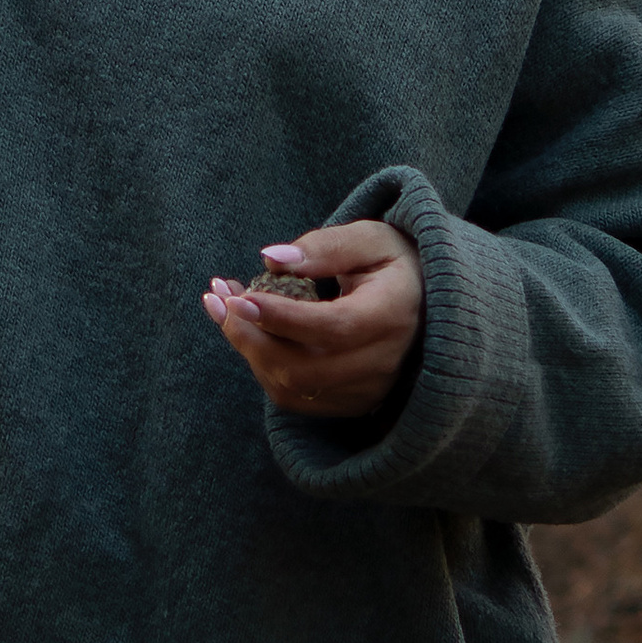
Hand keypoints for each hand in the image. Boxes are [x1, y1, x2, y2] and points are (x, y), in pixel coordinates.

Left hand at [204, 222, 422, 420]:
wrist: (424, 305)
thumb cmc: (392, 263)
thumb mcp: (369, 238)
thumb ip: (326, 246)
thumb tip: (272, 258)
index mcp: (391, 317)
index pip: (331, 328)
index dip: (281, 317)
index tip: (238, 296)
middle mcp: (383, 364)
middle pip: (304, 368)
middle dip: (250, 336)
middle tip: (218, 297)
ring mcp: (367, 391)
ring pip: (293, 386)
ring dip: (248, 350)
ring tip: (222, 306)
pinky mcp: (351, 404)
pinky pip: (294, 397)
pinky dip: (261, 366)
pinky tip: (247, 330)